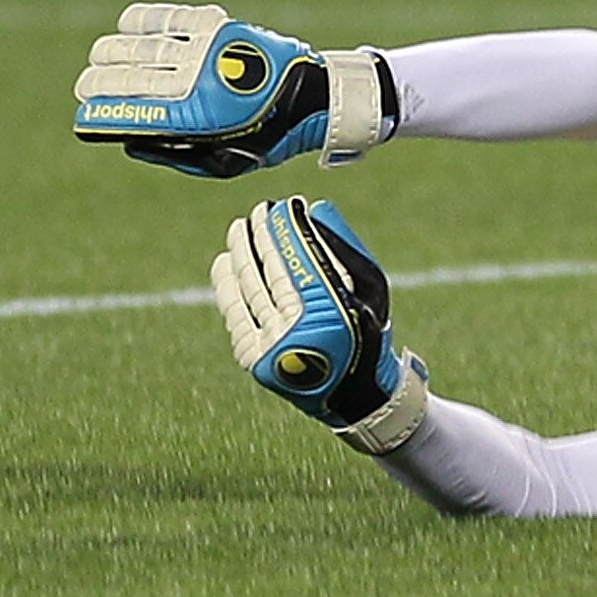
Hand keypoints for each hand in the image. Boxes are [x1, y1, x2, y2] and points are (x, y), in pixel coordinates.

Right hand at [72, 4, 387, 175]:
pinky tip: (127, 24)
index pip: (134, 116)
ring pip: (142, 47)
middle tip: (86, 88)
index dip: (101, 116)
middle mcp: (198, 81)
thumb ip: (174, 154)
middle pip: (130, 79)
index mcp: (198, 119)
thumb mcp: (222, 163)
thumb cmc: (266, 135)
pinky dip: (144, 19)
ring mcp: (206, 50)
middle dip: (98, 84)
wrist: (313, 96)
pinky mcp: (218, 26)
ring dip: (111, 52)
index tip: (84, 120)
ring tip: (98, 58)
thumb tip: (129, 141)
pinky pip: (171, 18)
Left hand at [213, 196, 425, 452]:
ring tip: (238, 229)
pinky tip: (225, 262)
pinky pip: (234, 313)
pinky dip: (227, 286)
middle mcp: (297, 331)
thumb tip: (314, 212)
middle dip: (262, 237)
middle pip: (269, 273)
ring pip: (248, 290)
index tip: (286, 205)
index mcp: (332, 314)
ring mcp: (270, 346)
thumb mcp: (371, 288)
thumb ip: (346, 249)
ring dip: (240, 255)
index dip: (290, 230)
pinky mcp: (252, 357)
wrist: (351, 392)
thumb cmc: (366, 331)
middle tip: (259, 211)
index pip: (301, 260)